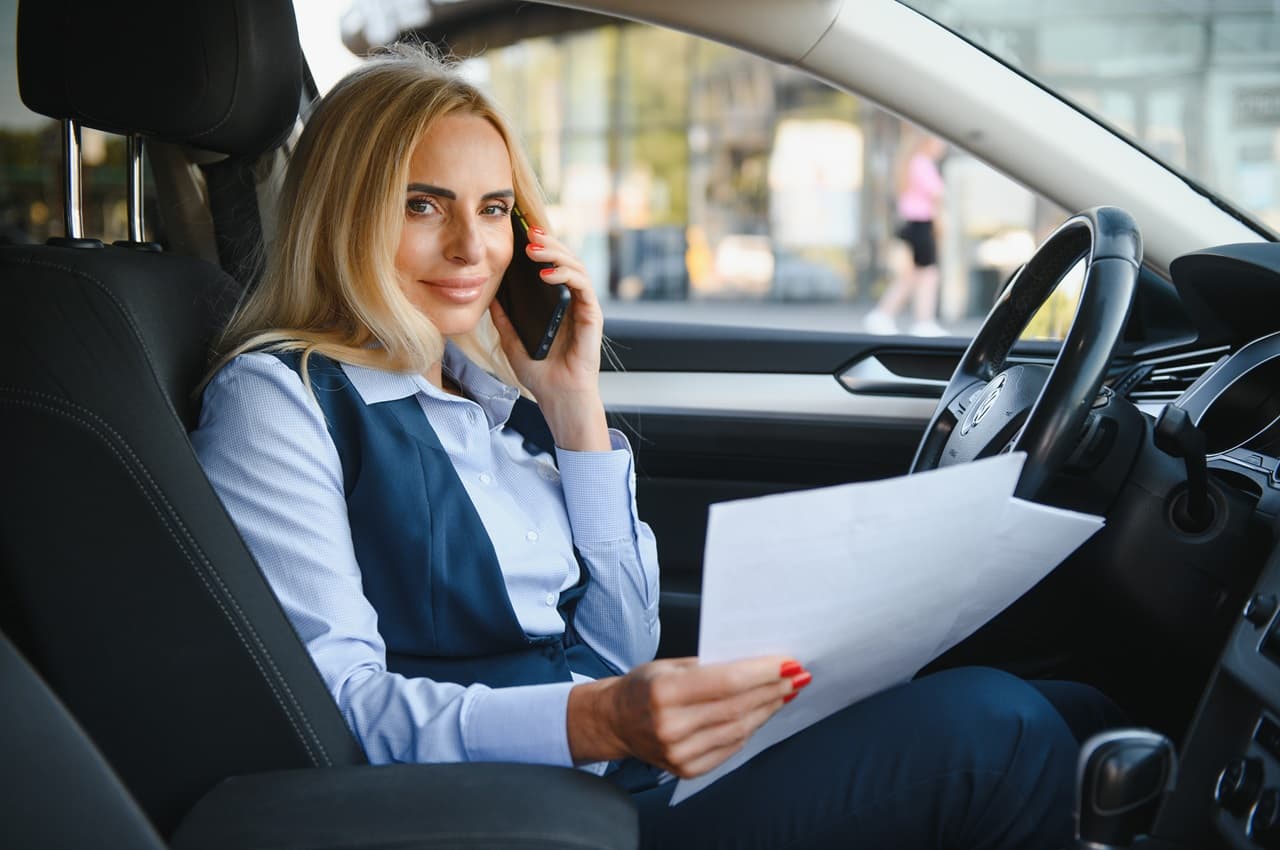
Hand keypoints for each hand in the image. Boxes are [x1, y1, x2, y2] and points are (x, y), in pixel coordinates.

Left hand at [490, 226, 608, 450]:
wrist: (557, 396)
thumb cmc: (539, 372)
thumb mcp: (511, 339)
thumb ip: (504, 317)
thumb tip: (489, 294)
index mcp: (556, 304)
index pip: (551, 266)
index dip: (541, 248)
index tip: (523, 234)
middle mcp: (572, 301)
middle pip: (565, 260)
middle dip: (548, 243)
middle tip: (529, 233)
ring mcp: (584, 307)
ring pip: (576, 267)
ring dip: (556, 253)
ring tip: (534, 249)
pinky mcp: (592, 316)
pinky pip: (582, 287)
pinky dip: (566, 275)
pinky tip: (546, 274)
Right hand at [567, 656, 812, 778]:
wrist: (615, 721)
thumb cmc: (644, 686)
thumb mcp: (669, 665)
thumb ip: (710, 667)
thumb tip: (757, 665)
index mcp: (664, 692)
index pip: (726, 682)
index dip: (762, 673)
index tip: (788, 662)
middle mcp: (671, 726)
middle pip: (738, 706)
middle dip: (772, 689)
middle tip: (797, 675)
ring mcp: (679, 753)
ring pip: (739, 729)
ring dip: (768, 708)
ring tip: (786, 692)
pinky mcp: (687, 769)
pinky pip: (731, 747)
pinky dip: (751, 727)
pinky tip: (763, 712)